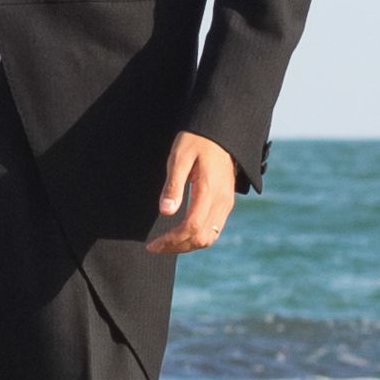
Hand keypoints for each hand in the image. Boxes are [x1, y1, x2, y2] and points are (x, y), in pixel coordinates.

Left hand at [147, 129, 237, 253]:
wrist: (220, 132)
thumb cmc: (196, 141)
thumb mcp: (179, 158)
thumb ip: (173, 186)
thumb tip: (166, 212)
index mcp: (209, 191)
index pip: (192, 227)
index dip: (171, 240)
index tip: (153, 244)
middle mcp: (222, 201)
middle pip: (202, 238)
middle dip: (178, 247)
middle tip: (155, 247)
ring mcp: (227, 203)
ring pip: (210, 237)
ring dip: (188, 245)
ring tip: (166, 244)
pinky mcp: (226, 202)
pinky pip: (215, 229)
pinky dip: (197, 237)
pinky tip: (181, 234)